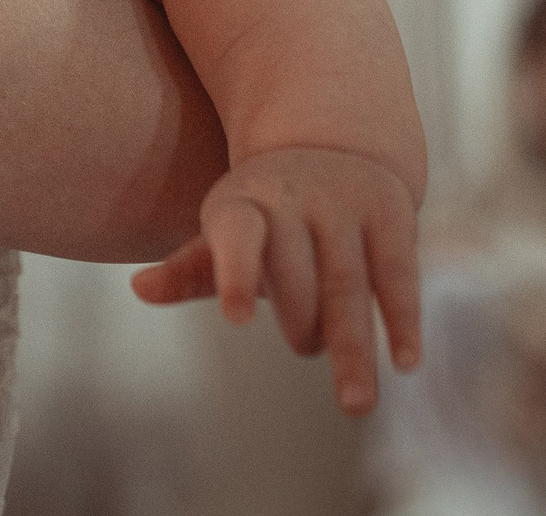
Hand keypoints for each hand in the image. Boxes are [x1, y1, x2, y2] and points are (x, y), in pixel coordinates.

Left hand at [129, 145, 420, 414]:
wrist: (329, 140)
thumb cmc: (265, 211)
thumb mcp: (224, 230)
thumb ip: (190, 269)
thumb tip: (139, 287)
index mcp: (242, 205)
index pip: (236, 238)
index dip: (236, 275)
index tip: (236, 319)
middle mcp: (294, 199)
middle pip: (299, 277)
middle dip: (302, 324)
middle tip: (304, 348)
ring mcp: (345, 203)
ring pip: (347, 283)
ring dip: (354, 347)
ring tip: (355, 404)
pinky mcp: (390, 212)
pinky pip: (397, 273)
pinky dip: (403, 319)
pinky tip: (406, 362)